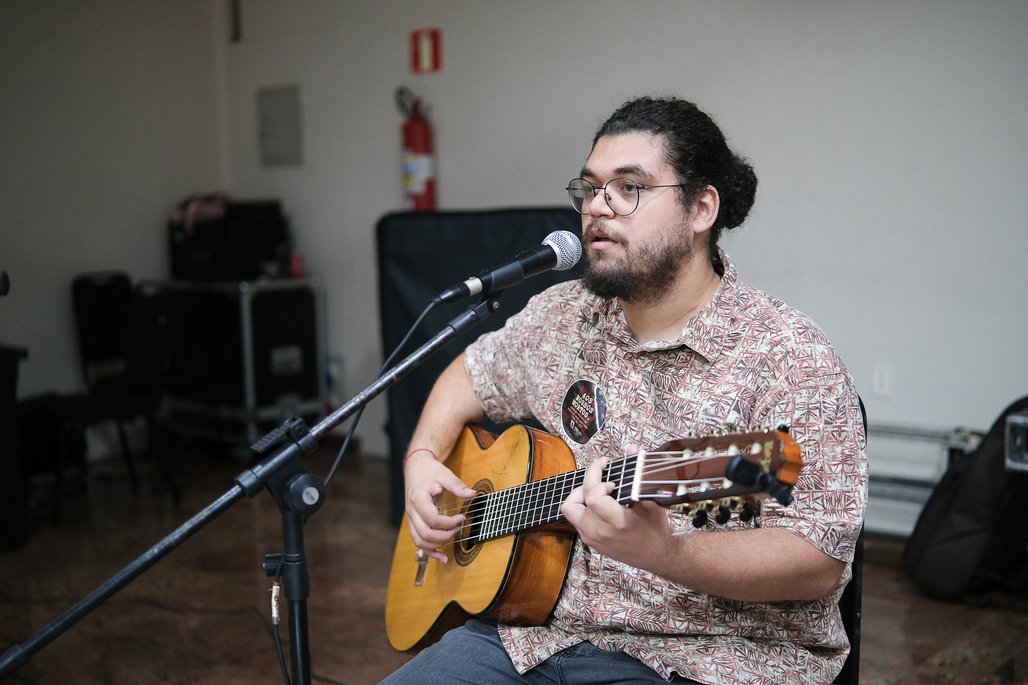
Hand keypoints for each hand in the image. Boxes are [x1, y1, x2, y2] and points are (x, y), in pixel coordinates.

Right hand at [404, 450, 476, 562]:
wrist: (415, 468)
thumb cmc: (429, 471)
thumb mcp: (444, 474)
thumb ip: (457, 485)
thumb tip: (472, 494)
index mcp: (418, 499)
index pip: (432, 519)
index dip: (448, 522)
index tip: (462, 518)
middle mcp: (411, 511)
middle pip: (425, 533)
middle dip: (444, 535)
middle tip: (458, 528)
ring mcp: (410, 519)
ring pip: (420, 541)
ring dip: (437, 544)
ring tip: (453, 537)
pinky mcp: (413, 523)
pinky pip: (418, 542)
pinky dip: (430, 552)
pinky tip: (442, 557)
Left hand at [560, 457, 674, 572]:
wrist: (658, 557)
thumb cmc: (656, 529)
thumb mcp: (650, 500)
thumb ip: (638, 471)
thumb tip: (633, 446)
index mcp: (617, 522)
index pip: (593, 497)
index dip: (599, 482)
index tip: (612, 481)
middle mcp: (600, 532)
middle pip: (574, 501)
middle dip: (587, 480)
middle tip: (601, 471)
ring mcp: (592, 538)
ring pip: (569, 509)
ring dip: (581, 494)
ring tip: (598, 488)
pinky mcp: (589, 541)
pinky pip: (575, 518)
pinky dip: (583, 505)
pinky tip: (599, 501)